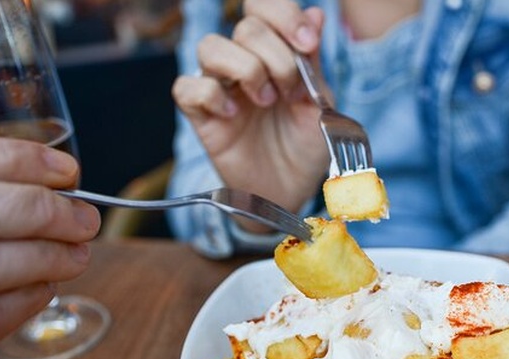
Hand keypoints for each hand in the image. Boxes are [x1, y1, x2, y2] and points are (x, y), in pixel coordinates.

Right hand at [171, 0, 329, 212]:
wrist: (291, 191)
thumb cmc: (305, 148)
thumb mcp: (320, 104)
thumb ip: (313, 61)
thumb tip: (316, 14)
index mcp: (274, 53)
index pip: (264, 8)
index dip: (284, 15)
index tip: (307, 43)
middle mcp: (244, 63)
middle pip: (245, 27)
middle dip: (276, 57)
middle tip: (290, 92)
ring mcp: (220, 88)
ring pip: (210, 47)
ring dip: (245, 70)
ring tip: (264, 101)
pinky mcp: (200, 115)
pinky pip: (187, 87)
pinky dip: (212, 96)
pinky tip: (234, 116)